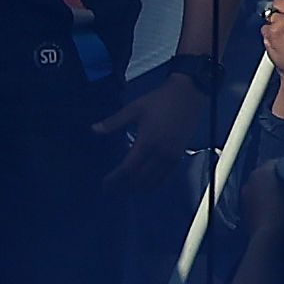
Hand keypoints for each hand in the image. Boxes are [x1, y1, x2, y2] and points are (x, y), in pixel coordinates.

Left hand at [95, 65, 215, 190]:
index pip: (127, 169)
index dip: (115, 180)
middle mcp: (159, 153)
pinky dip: (154, 184)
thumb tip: (94, 129)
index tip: (105, 184)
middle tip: (112, 190)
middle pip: (139, 179)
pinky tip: (146, 183)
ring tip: (126, 189)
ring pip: (153, 181)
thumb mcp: (134, 108)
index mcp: (146, 142)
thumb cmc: (160, 100)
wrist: (189, 93)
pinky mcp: (180, 155)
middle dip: (124, 187)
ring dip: (138, 188)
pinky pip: (166, 177)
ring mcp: (171, 156)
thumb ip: (114, 121)